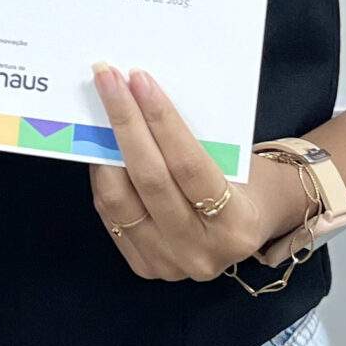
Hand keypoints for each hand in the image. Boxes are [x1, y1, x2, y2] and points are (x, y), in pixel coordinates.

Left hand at [88, 64, 309, 282]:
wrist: (248, 229)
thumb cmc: (243, 184)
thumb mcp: (235, 162)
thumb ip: (193, 142)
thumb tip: (139, 98)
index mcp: (236, 225)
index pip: (189, 165)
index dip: (161, 119)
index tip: (139, 79)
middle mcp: (202, 253)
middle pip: (150, 180)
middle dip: (124, 122)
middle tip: (107, 78)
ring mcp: (169, 265)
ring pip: (120, 200)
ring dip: (103, 149)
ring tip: (98, 110)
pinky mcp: (144, 267)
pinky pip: (112, 215)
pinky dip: (103, 177)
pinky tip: (101, 148)